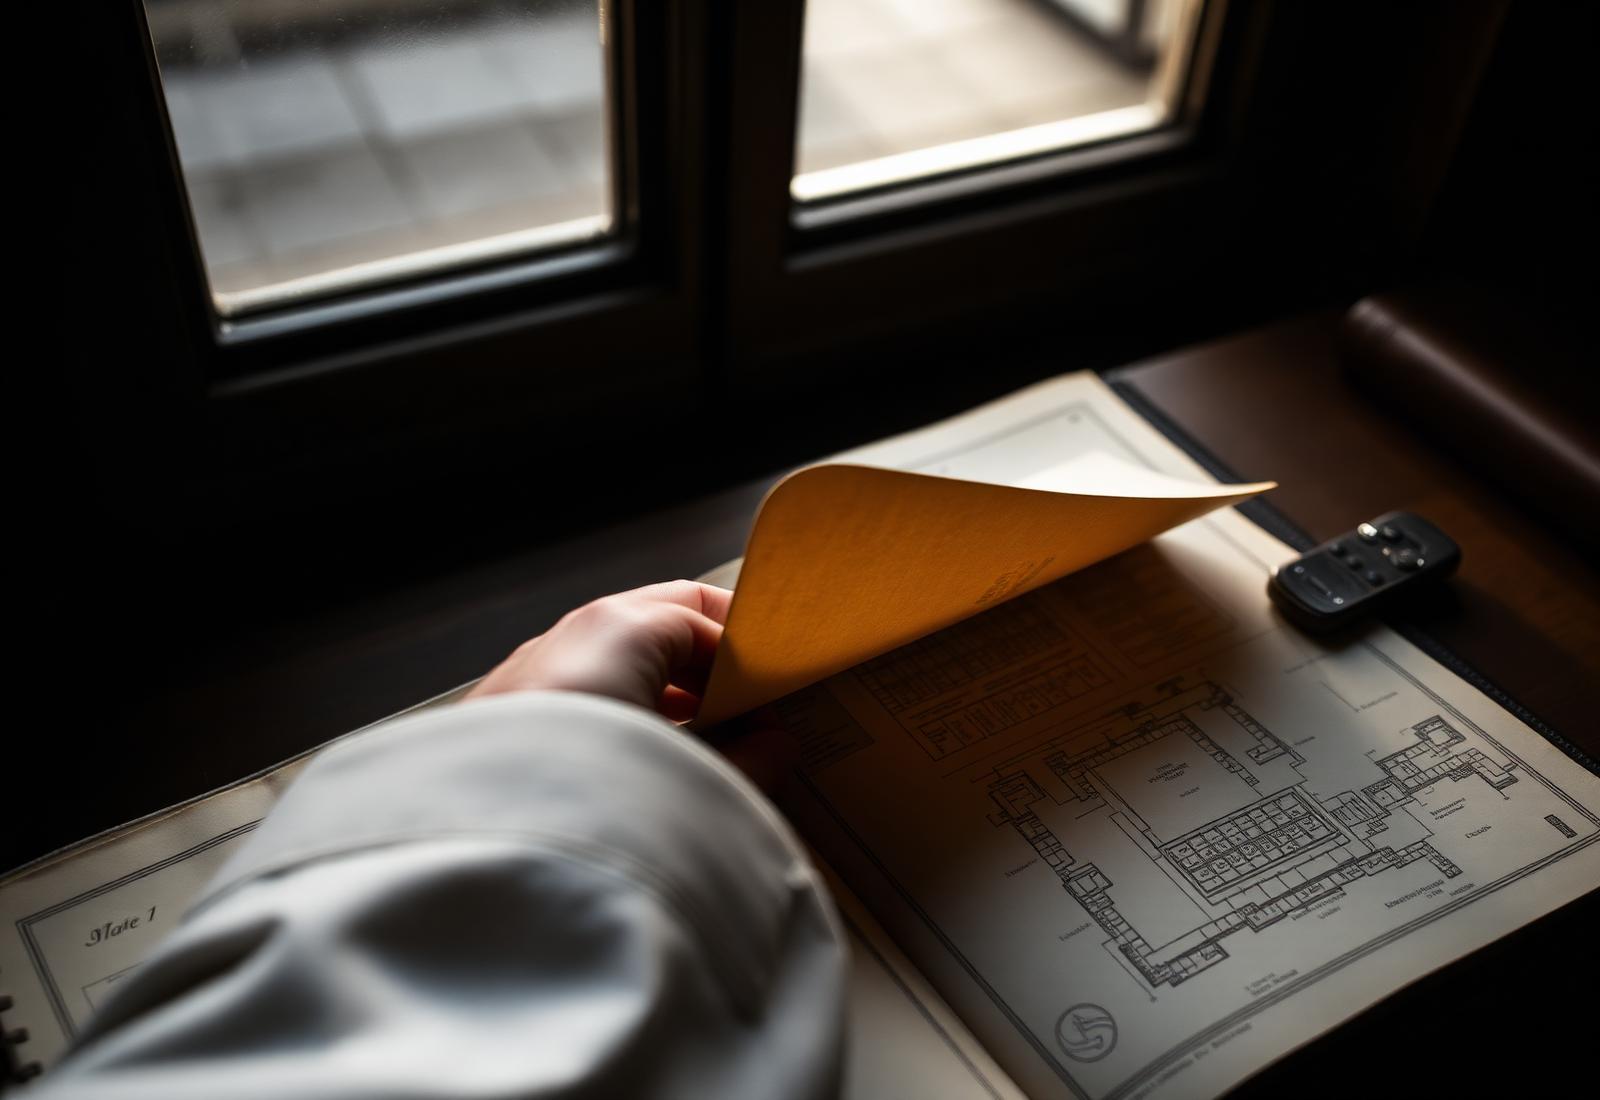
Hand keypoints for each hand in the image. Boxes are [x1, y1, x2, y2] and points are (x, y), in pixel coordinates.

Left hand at [468, 581, 797, 793]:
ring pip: (615, 664)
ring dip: (666, 698)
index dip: (747, 654)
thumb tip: (775, 747)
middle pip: (656, 628)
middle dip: (708, 669)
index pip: (703, 613)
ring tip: (706, 751)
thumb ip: (749, 758)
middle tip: (751, 716)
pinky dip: (621, 720)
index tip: (779, 692)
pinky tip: (643, 773)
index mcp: (620, 627)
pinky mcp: (502, 720)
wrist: (479, 857)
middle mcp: (567, 637)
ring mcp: (528, 675)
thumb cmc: (594, 798)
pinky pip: (579, 700)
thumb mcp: (696, 778)